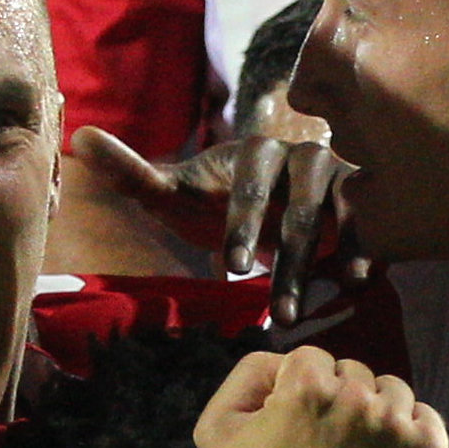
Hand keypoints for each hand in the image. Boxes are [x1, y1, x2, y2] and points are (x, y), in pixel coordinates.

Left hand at [52, 118, 359, 325]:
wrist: (268, 212)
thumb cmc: (214, 203)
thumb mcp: (173, 194)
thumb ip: (131, 172)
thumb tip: (78, 135)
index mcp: (254, 151)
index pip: (250, 188)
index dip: (243, 226)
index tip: (233, 270)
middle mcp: (301, 155)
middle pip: (299, 209)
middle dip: (288, 263)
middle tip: (277, 313)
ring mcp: (338, 175)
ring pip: (335, 219)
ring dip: (322, 268)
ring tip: (304, 313)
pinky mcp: (365, 199)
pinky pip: (370, 222)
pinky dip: (367, 249)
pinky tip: (361, 281)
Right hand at [193, 346, 447, 447]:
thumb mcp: (217, 430)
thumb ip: (247, 375)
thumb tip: (286, 362)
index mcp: (307, 385)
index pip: (312, 359)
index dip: (300, 392)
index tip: (296, 429)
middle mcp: (357, 398)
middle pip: (353, 372)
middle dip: (338, 401)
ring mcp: (397, 425)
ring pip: (391, 390)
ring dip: (375, 412)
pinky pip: (425, 417)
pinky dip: (409, 432)